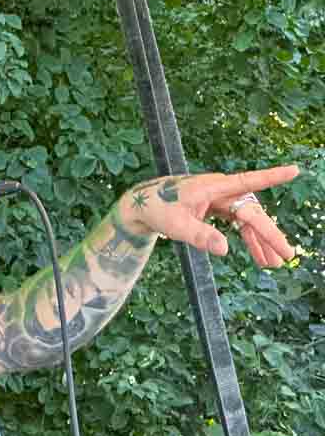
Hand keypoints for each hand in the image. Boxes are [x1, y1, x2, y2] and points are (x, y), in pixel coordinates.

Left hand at [120, 165, 297, 267]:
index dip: (271, 177)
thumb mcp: (175, 226)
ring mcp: (220, 200)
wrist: (141, 205)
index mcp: (212, 187)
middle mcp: (221, 191)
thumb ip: (200, 236)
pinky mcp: (217, 209)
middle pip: (252, 212)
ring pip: (247, 221)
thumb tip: (225, 249)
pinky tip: (259, 257)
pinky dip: (248, 240)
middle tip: (286, 255)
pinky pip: (239, 225)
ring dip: (260, 242)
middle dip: (269, 234)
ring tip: (274, 264)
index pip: (247, 182)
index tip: (294, 171)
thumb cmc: (157, 210)